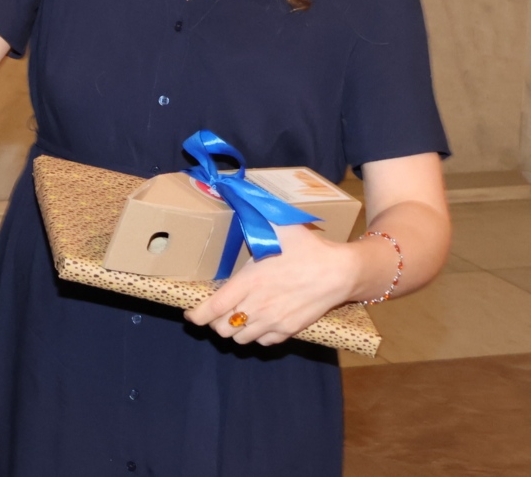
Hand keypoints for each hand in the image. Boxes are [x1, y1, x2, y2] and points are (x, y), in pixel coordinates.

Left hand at [185, 224, 361, 345]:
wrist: (340, 272)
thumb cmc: (307, 248)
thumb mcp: (278, 225)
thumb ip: (252, 210)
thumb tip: (232, 188)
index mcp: (248, 282)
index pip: (212, 309)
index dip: (196, 315)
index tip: (190, 313)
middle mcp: (257, 306)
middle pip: (222, 329)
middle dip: (214, 321)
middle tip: (216, 310)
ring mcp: (273, 321)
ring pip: (241, 340)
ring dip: (234, 330)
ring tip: (236, 316)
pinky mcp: (289, 331)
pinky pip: (263, 343)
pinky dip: (256, 336)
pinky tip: (258, 322)